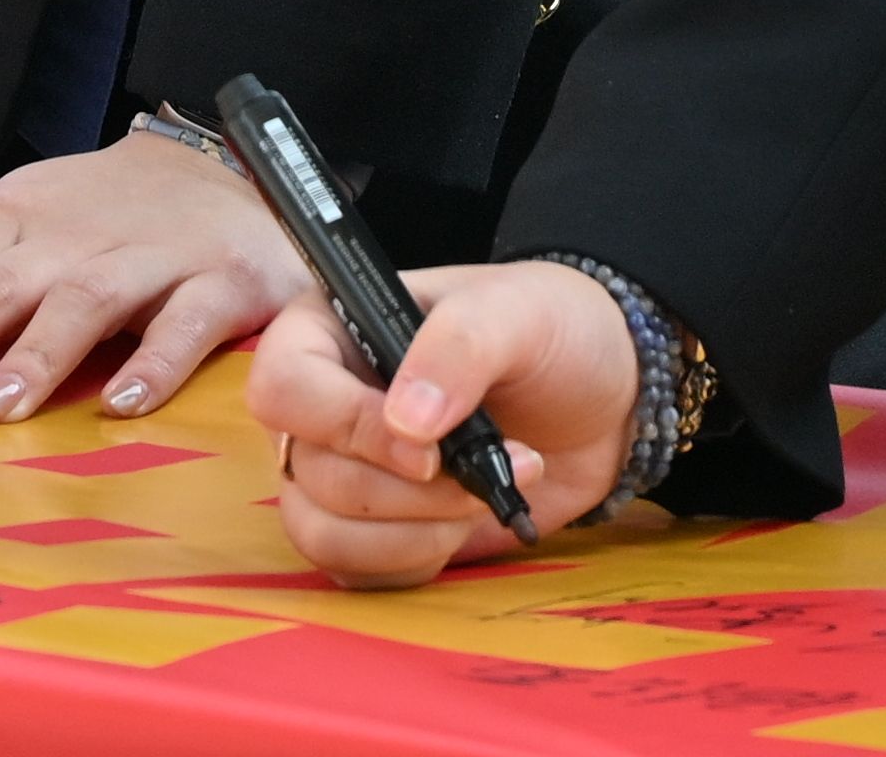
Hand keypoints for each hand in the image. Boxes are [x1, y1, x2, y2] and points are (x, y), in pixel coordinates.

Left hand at [0, 127, 306, 425]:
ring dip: (36, 355)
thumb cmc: (110, 212)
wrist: (235, 170)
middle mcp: (71, 235)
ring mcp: (148, 257)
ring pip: (83, 301)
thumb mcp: (22, 216)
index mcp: (14, 219)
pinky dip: (155, 363)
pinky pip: (186, 324)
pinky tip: (123, 405)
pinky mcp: (220, 282)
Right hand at [255, 265, 636, 581]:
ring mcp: (341, 470)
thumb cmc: (549, 332)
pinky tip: (466, 526)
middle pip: (311, 474)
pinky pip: (357, 573)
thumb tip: (406, 423)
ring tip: (482, 497)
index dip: (347, 427)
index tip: (429, 450)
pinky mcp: (372, 529)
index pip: (284, 387)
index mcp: (330, 329)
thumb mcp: (518, 312)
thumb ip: (461, 347)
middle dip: (409, 492)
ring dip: (413, 533)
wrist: (600, 401)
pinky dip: (417, 561)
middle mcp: (321, 403)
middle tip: (488, 467)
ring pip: (323, 535)